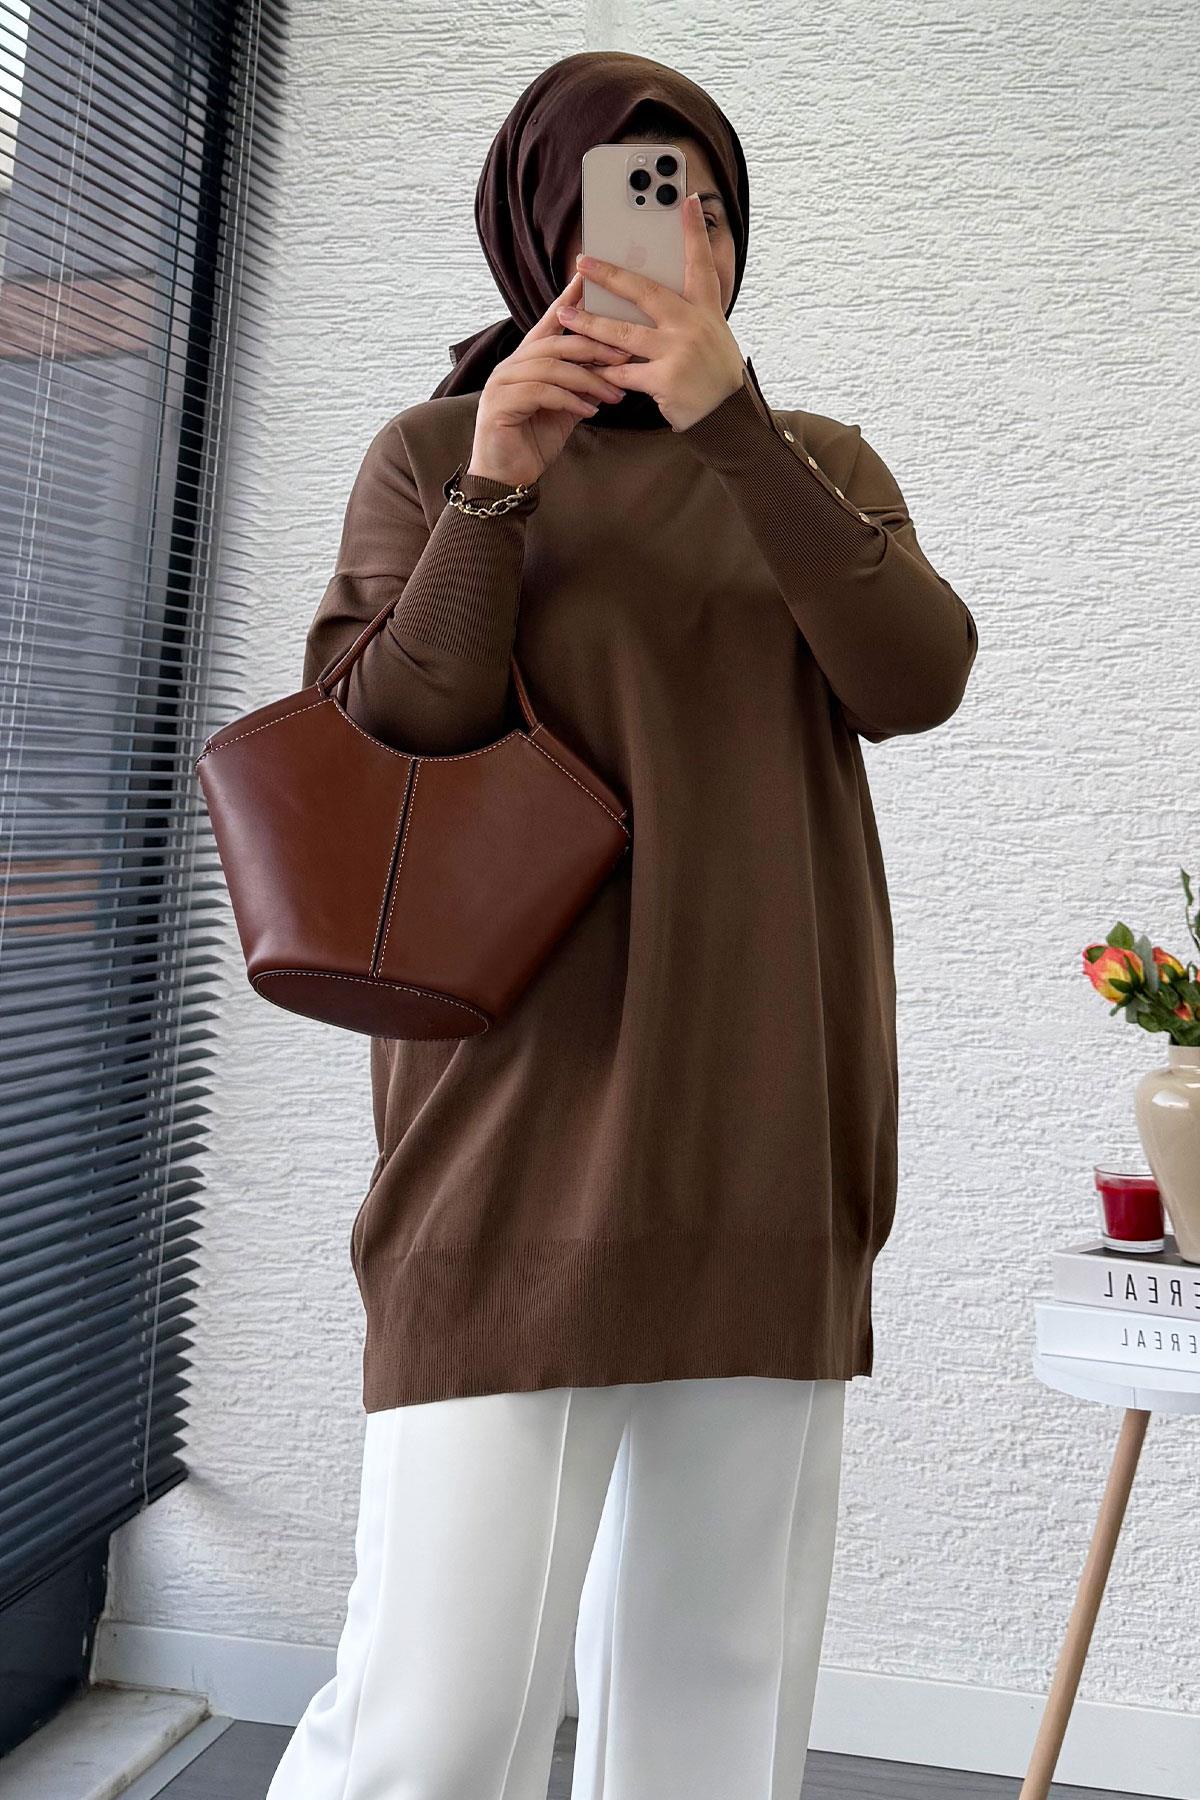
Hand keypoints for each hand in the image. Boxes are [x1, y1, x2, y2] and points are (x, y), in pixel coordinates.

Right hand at [468, 271, 633, 487]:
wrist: (506, 479)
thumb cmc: (534, 441)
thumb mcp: (565, 409)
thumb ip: (581, 386)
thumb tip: (612, 369)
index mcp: (525, 362)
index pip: (549, 323)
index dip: (567, 301)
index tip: (588, 280)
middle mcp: (510, 366)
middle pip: (555, 343)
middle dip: (593, 347)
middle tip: (626, 355)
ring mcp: (501, 384)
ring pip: (550, 367)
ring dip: (587, 379)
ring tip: (614, 392)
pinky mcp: (499, 405)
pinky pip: (541, 392)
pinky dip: (570, 400)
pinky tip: (590, 410)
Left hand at [555, 194, 745, 431]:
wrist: (726, 412)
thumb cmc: (712, 368)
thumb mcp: (710, 331)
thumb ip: (685, 308)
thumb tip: (648, 289)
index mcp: (704, 309)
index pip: (700, 263)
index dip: (694, 231)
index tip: (687, 199)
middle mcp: (691, 325)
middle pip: (645, 292)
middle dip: (610, 275)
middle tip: (583, 262)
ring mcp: (678, 352)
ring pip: (622, 334)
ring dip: (589, 325)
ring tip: (565, 316)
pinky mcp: (665, 380)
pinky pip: (622, 372)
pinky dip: (601, 370)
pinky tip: (582, 364)